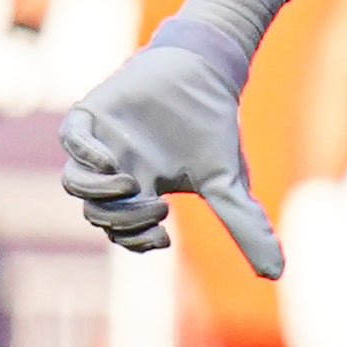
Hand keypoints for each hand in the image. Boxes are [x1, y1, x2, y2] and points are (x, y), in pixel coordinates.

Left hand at [60, 39, 277, 270]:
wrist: (207, 73)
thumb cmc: (212, 127)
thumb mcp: (228, 184)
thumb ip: (245, 227)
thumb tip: (276, 273)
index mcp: (140, 189)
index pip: (120, 230)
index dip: (135, 241)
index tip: (164, 236)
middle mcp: (116, 170)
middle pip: (97, 213)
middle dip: (124, 221)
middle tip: (158, 208)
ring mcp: (102, 142)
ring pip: (74, 183)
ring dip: (98, 194)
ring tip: (130, 185)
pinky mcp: (94, 113)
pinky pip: (70, 140)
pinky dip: (84, 156)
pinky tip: (111, 161)